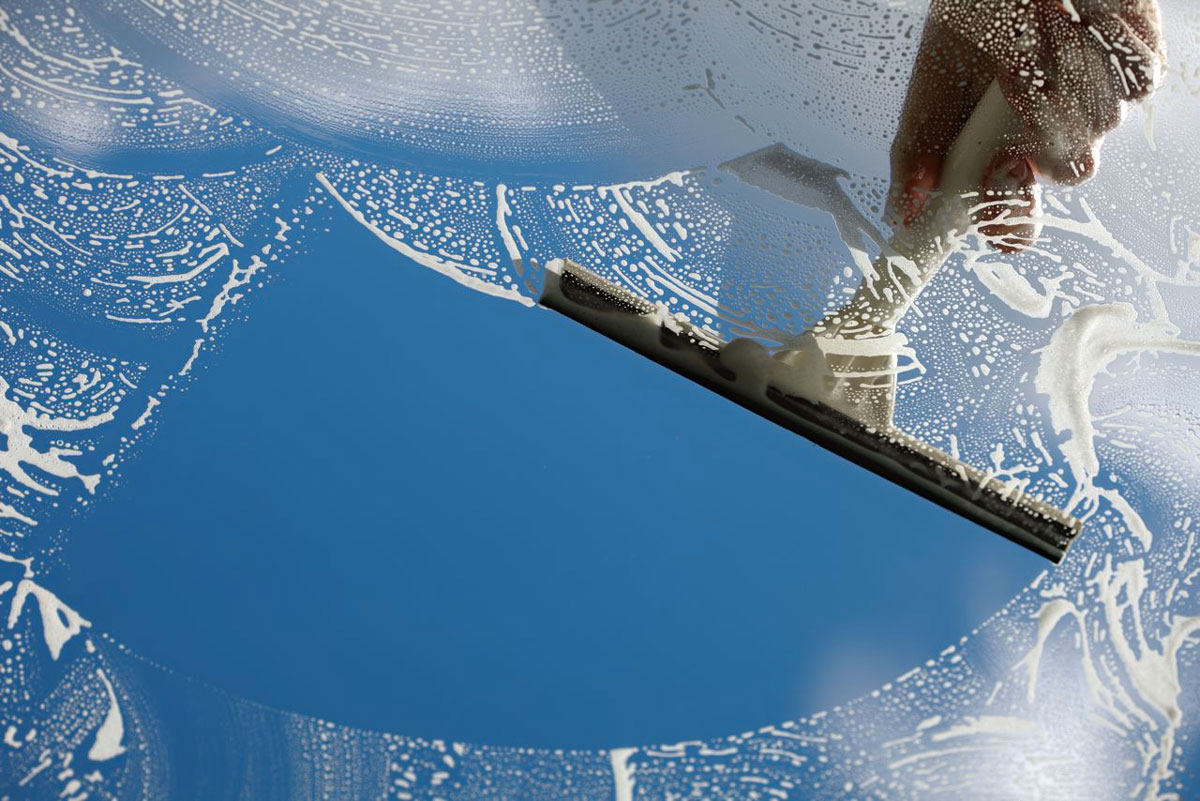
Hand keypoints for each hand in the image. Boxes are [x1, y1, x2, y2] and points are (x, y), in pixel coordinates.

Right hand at [888, 0, 1164, 243]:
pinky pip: (1141, 83)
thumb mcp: (928, 96)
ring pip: (1103, 122)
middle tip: (1016, 102)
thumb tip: (903, 214)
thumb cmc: (964, 33)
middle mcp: (1052, 137)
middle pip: (1070, 170)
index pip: (1015, 215)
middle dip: (1045, 139)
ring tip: (1028, 43)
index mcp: (1002, 157)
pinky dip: (1109, 54)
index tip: (1000, 219)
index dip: (1011, 222)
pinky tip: (1075, 28)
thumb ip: (914, 154)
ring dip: (1064, 80)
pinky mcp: (1134, 67)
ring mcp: (1096, 103)